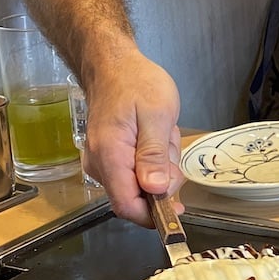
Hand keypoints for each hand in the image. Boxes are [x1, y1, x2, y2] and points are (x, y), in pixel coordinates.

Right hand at [80, 48, 183, 226]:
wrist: (113, 65)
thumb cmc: (136, 83)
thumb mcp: (157, 115)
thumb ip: (155, 155)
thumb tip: (156, 190)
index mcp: (110, 156)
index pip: (127, 205)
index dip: (154, 214)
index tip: (178, 209)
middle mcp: (100, 165)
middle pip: (137, 196)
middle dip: (163, 177)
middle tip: (170, 142)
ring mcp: (102, 162)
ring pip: (140, 183)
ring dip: (160, 164)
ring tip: (162, 132)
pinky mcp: (109, 157)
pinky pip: (136, 170)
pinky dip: (153, 157)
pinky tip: (155, 134)